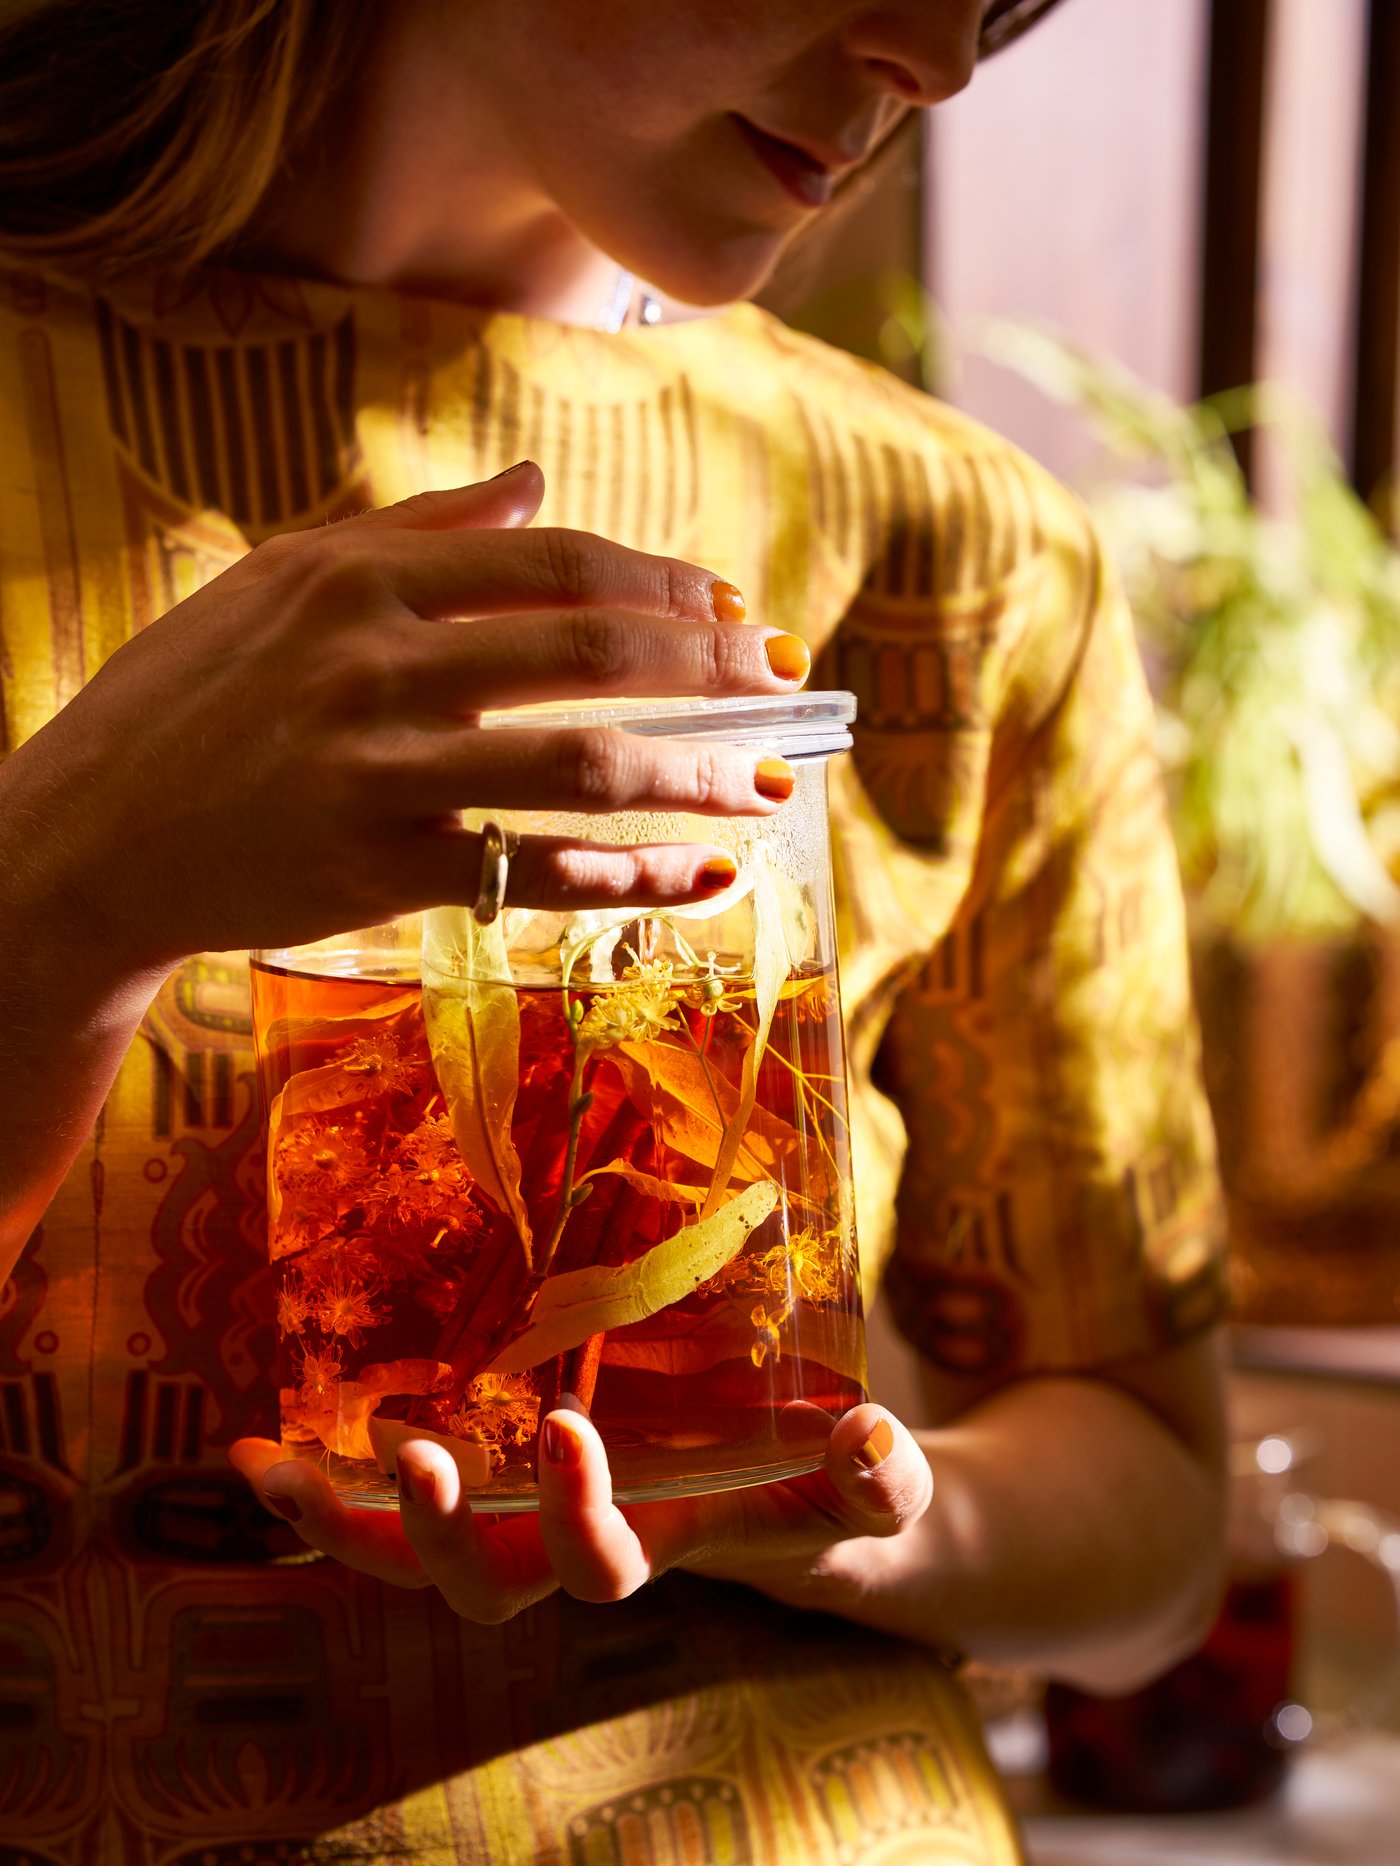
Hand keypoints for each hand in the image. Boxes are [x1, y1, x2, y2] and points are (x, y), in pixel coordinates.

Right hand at [0, 463, 809, 983]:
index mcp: (360, 577)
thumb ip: (414, 530)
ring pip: (587, 764)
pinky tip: (704, 878)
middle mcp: (377, 662)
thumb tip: (533, 480)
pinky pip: (540, 872)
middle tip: (784, 679)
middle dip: (714, 665)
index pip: (558, 564)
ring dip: (701, 772)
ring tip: (774, 780)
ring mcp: (381, 769)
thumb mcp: (278, 583)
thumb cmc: (188, 702)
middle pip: (595, 653)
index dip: (666, 585)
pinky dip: (636, 879)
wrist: (89, 837)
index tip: (731, 607)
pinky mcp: (380, 869)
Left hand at [228, 1401, 932, 1622]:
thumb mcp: (871, 1488)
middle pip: (485, 1585)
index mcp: (660, 1549)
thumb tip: (874, 1438)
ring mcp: (528, 1524)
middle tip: (414, 1455)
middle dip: (439, 1534)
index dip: (577, 1517)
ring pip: (416, 1560)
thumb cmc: (831, 1493)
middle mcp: (576, 1552)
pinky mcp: (502, 1484)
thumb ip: (882, 1477)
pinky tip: (255, 1454)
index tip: (570, 1433)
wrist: (804, 1504)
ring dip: (340, 1521)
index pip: (606, 1567)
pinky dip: (325, 1493)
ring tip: (268, 1467)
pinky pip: (395, 1507)